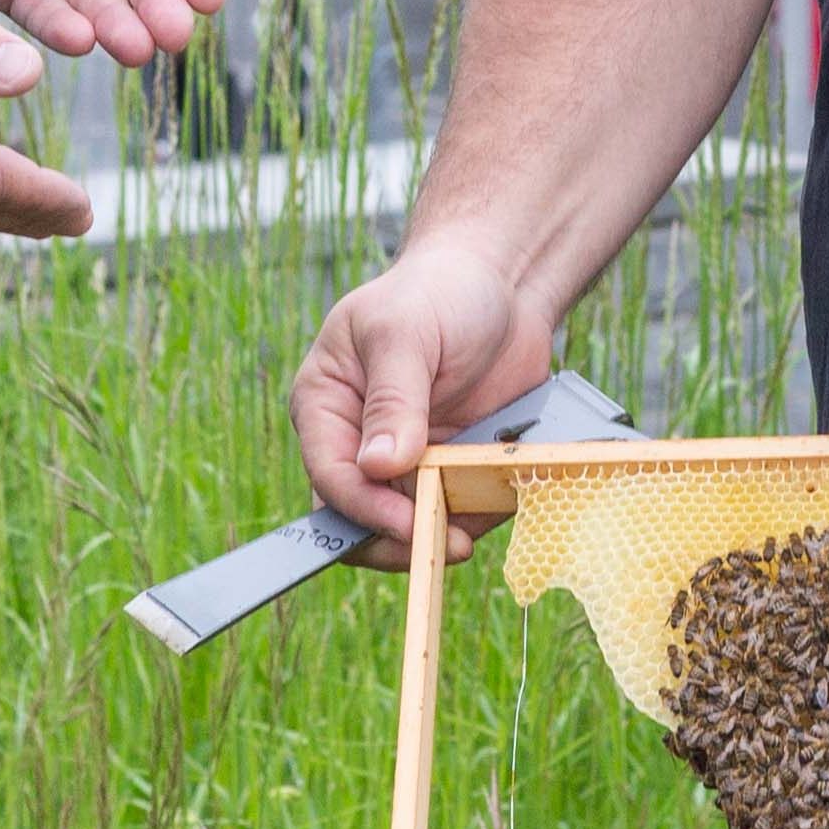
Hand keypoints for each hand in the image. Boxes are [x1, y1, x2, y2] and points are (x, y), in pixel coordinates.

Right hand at [290, 236, 556, 560]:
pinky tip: (501, 492)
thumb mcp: (406, 333)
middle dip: (403, 537)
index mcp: (325, 404)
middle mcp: (358, 441)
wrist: (503, 285)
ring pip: (412, 523)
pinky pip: (457, 510)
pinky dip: (478, 512)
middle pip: (363, 517)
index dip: (364, 508)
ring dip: (446, 527)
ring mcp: (406, 460)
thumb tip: (376, 466)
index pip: (330, 475)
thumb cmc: (438, 291)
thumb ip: (392, 398)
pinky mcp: (449, 468)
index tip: (408, 523)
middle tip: (450, 543)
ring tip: (484, 514)